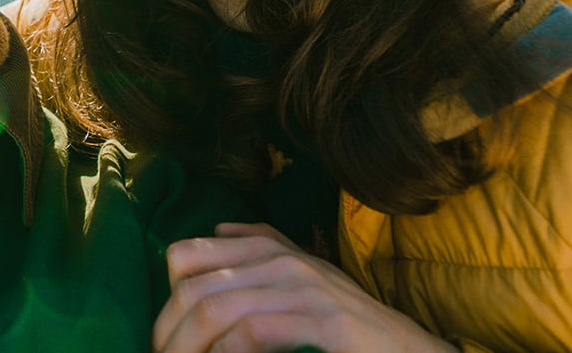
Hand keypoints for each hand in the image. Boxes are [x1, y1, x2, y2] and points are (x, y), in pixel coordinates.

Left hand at [155, 223, 454, 352]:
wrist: (406, 346)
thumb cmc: (349, 319)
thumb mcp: (305, 275)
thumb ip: (264, 247)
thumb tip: (219, 230)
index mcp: (270, 250)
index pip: (186, 255)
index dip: (165, 295)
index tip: (167, 331)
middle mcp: (283, 262)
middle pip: (193, 288)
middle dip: (169, 331)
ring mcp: (304, 290)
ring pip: (217, 309)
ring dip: (191, 345)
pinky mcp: (324, 322)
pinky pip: (255, 332)